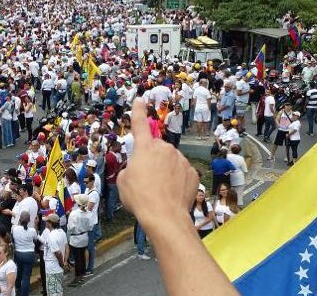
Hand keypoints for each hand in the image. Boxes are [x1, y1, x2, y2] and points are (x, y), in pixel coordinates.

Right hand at [118, 98, 198, 224]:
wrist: (165, 216)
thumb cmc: (140, 198)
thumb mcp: (123, 183)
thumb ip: (129, 170)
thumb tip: (136, 171)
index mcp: (145, 148)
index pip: (140, 125)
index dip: (138, 111)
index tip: (140, 100)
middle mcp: (165, 149)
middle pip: (156, 150)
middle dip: (152, 160)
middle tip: (146, 180)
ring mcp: (181, 160)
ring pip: (171, 162)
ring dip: (165, 171)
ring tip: (159, 191)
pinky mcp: (192, 173)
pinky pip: (182, 173)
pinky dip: (177, 181)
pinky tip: (172, 194)